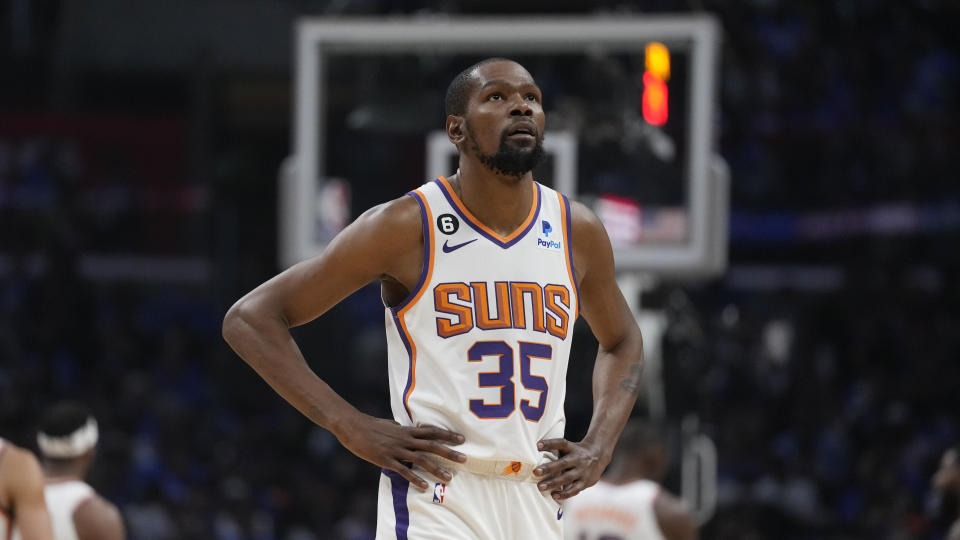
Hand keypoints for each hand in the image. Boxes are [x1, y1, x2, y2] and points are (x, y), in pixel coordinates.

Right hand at [335, 414, 466, 489]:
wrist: (353, 427)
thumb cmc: (370, 425)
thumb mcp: (389, 424)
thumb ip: (400, 428)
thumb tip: (406, 428)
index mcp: (406, 430)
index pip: (431, 431)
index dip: (447, 435)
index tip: (461, 439)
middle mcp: (405, 439)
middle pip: (432, 445)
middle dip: (449, 452)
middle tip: (464, 459)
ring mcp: (396, 449)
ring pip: (421, 459)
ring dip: (437, 469)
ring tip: (449, 477)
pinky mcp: (386, 459)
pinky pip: (404, 471)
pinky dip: (415, 478)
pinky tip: (425, 486)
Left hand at [534, 438, 607, 499]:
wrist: (599, 455)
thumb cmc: (576, 453)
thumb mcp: (569, 447)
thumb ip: (556, 451)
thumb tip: (534, 457)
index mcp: (572, 448)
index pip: (561, 443)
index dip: (549, 444)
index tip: (538, 445)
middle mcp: (578, 459)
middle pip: (562, 463)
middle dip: (549, 468)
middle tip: (535, 472)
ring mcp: (582, 471)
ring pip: (567, 478)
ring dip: (553, 483)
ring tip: (540, 487)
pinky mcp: (585, 482)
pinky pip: (574, 489)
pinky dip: (564, 494)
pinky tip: (554, 495)